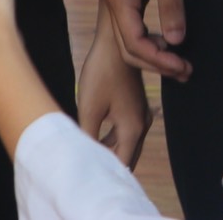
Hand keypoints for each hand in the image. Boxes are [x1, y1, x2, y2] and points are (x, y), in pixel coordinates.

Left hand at [76, 17, 151, 167]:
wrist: (115, 42)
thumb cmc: (101, 73)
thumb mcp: (89, 109)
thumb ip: (87, 138)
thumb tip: (81, 159)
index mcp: (133, 128)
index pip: (122, 165)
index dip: (105, 175)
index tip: (87, 179)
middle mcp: (142, 124)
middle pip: (127, 158)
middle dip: (107, 167)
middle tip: (84, 173)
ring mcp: (140, 115)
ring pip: (125, 145)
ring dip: (108, 153)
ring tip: (85, 160)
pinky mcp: (134, 107)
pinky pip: (124, 133)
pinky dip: (111, 141)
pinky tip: (93, 140)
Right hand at [99, 0, 189, 79]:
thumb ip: (171, 3)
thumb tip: (177, 40)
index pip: (134, 42)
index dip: (158, 60)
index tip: (181, 66)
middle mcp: (114, 1)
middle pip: (129, 48)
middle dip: (157, 64)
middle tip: (185, 71)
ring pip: (130, 40)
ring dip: (154, 56)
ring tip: (181, 65)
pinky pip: (134, 27)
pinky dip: (151, 41)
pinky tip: (169, 43)